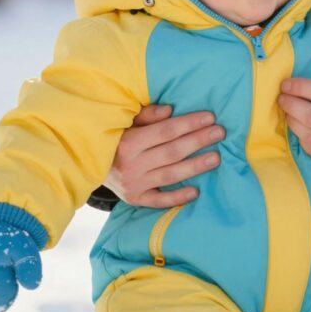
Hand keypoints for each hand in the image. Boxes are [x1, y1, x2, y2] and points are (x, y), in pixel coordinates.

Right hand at [107, 105, 223, 207]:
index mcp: (128, 142)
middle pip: (172, 152)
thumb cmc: (116, 139)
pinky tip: (196, 191)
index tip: (210, 117)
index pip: (166, 131)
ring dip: (195, 166)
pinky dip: (177, 197)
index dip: (189, 124)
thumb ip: (147, 115)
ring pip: (170, 175)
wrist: (90, 166)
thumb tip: (170, 110)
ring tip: (216, 158)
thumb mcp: (125, 122)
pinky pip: (159, 200)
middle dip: (198, 141)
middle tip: (220, 133)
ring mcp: (134, 184)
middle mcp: (131, 164)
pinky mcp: (135, 199)